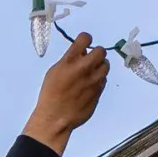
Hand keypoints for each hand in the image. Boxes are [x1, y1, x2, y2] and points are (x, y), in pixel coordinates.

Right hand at [23, 33, 108, 155]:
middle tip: (91, 59)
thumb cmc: (51, 95)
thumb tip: (81, 53)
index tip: (84, 44)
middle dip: (96, 53)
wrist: (55, 118)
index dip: (85, 40)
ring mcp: (93, 81)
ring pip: (106, 65)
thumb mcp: (54, 72)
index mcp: (70, 61)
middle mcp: (84, 68)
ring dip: (100, 66)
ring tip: (92, 73)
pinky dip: (98, 80)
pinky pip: (103, 81)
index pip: (85, 38)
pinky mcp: (98, 92)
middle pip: (101, 50)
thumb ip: (69, 60)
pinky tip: (89, 86)